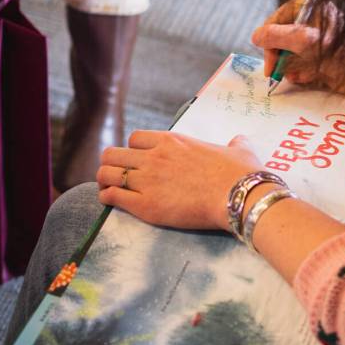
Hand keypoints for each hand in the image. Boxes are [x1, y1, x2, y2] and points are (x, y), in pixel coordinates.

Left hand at [96, 131, 262, 229]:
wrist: (238, 196)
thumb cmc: (239, 173)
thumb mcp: (239, 149)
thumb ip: (235, 143)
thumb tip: (240, 140)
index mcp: (172, 141)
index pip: (135, 138)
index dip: (133, 149)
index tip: (138, 160)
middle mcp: (154, 157)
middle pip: (113, 154)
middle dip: (112, 164)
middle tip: (118, 175)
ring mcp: (147, 181)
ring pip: (107, 174)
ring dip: (105, 180)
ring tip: (108, 188)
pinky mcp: (145, 205)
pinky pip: (112, 196)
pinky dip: (107, 198)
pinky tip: (109, 200)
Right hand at [251, 0, 344, 91]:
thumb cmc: (339, 53)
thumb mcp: (302, 41)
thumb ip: (275, 36)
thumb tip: (255, 36)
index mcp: (312, 7)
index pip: (278, 18)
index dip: (269, 37)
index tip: (266, 56)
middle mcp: (315, 21)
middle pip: (282, 36)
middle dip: (278, 55)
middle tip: (272, 72)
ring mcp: (319, 39)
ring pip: (291, 51)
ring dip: (287, 65)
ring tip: (291, 76)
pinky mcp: (324, 57)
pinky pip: (302, 63)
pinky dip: (299, 72)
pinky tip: (303, 79)